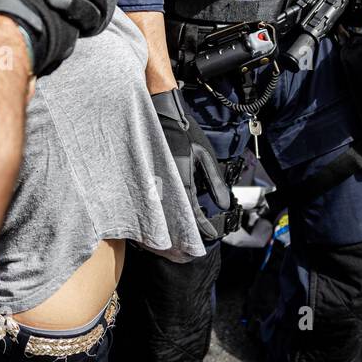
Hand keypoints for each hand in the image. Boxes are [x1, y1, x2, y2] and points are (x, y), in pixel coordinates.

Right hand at [151, 88, 234, 241]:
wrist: (156, 110)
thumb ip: (214, 180)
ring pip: (155, 217)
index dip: (202, 229)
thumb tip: (224, 204)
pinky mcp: (138, 179)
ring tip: (169, 246)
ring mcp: (148, 182)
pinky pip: (143, 205)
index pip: (193, 214)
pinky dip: (148, 218)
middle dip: (179, 240)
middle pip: (171, 223)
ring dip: (162, 233)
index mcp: (182, 179)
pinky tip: (151, 227)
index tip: (207, 236)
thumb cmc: (183, 130)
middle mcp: (164, 184)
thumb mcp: (204, 153)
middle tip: (185, 252)